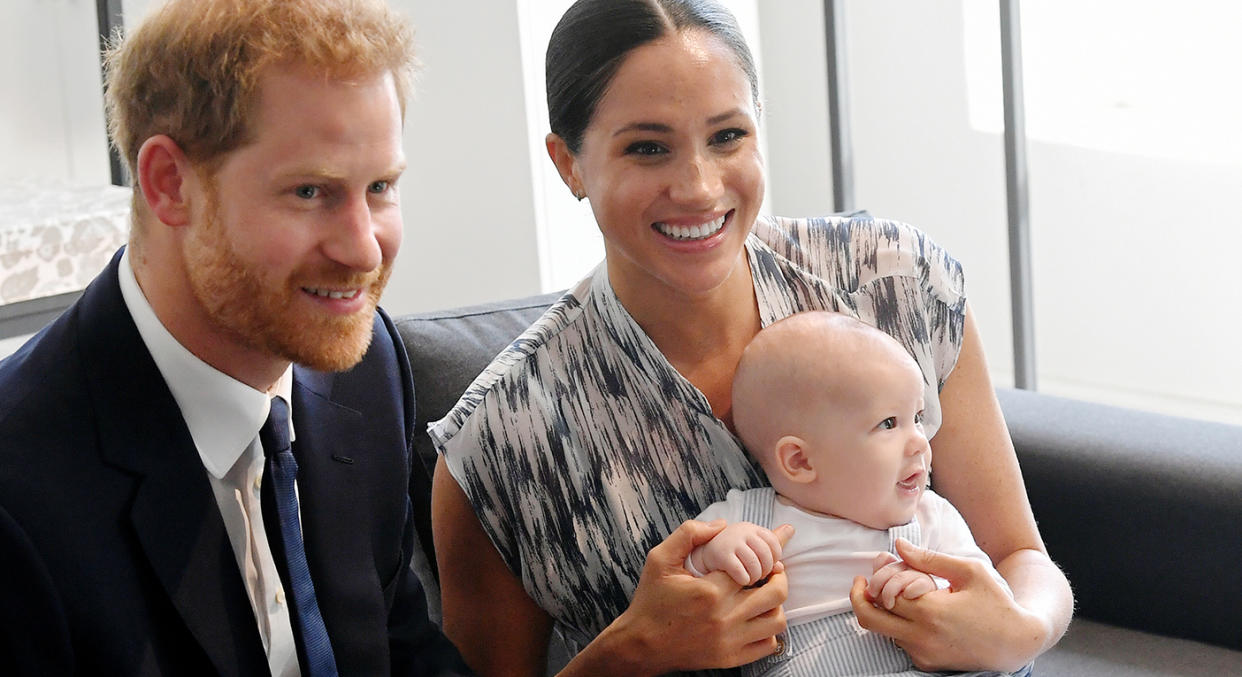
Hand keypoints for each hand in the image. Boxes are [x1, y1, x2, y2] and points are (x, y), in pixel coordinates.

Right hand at [603, 519, 790, 674]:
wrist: (641, 644)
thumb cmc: (651, 600)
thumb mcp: (660, 559)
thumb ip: (689, 534)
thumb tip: (722, 524)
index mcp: (710, 590)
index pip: (756, 565)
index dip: (768, 553)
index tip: (774, 546)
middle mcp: (724, 617)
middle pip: (776, 593)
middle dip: (778, 576)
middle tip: (770, 571)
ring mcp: (729, 641)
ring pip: (777, 621)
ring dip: (775, 604)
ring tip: (763, 595)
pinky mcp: (730, 658)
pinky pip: (768, 645)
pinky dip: (769, 630)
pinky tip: (756, 619)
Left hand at [849, 538, 1042, 672]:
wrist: (1016, 642)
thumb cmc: (996, 602)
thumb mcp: (969, 571)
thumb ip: (930, 558)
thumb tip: (898, 545)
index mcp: (930, 611)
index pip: (882, 594)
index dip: (876, 578)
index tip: (878, 565)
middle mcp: (922, 637)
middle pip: (869, 619)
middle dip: (859, 598)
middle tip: (861, 584)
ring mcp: (923, 653)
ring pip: (884, 631)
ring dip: (883, 612)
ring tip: (900, 594)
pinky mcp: (927, 664)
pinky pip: (901, 643)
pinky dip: (899, 627)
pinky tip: (917, 612)